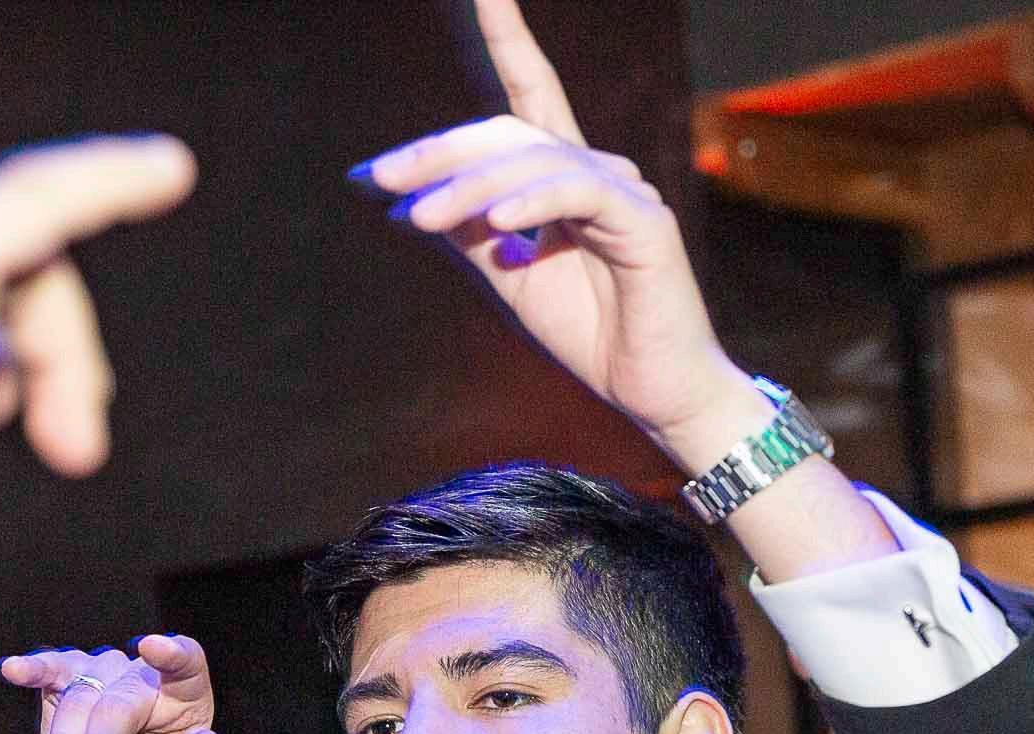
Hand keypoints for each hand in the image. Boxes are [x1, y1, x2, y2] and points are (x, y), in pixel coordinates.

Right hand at [0, 635, 224, 733]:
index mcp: (185, 697)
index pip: (186, 662)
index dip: (172, 654)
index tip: (152, 648)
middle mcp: (142, 677)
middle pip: (119, 706)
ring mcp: (100, 675)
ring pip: (78, 705)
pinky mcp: (62, 683)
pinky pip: (47, 671)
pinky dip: (31, 670)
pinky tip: (12, 670)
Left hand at [358, 0, 751, 462]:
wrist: (653, 392)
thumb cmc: (591, 334)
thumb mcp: (510, 280)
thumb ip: (471, 235)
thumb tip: (414, 197)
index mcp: (562, 179)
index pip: (530, 95)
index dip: (509, 40)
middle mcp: (595, 170)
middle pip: (509, 133)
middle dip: (439, 152)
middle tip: (380, 178)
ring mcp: (622, 191)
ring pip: (532, 162)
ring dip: (466, 188)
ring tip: (418, 217)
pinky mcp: (643, 222)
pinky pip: (576, 195)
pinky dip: (531, 202)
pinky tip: (497, 223)